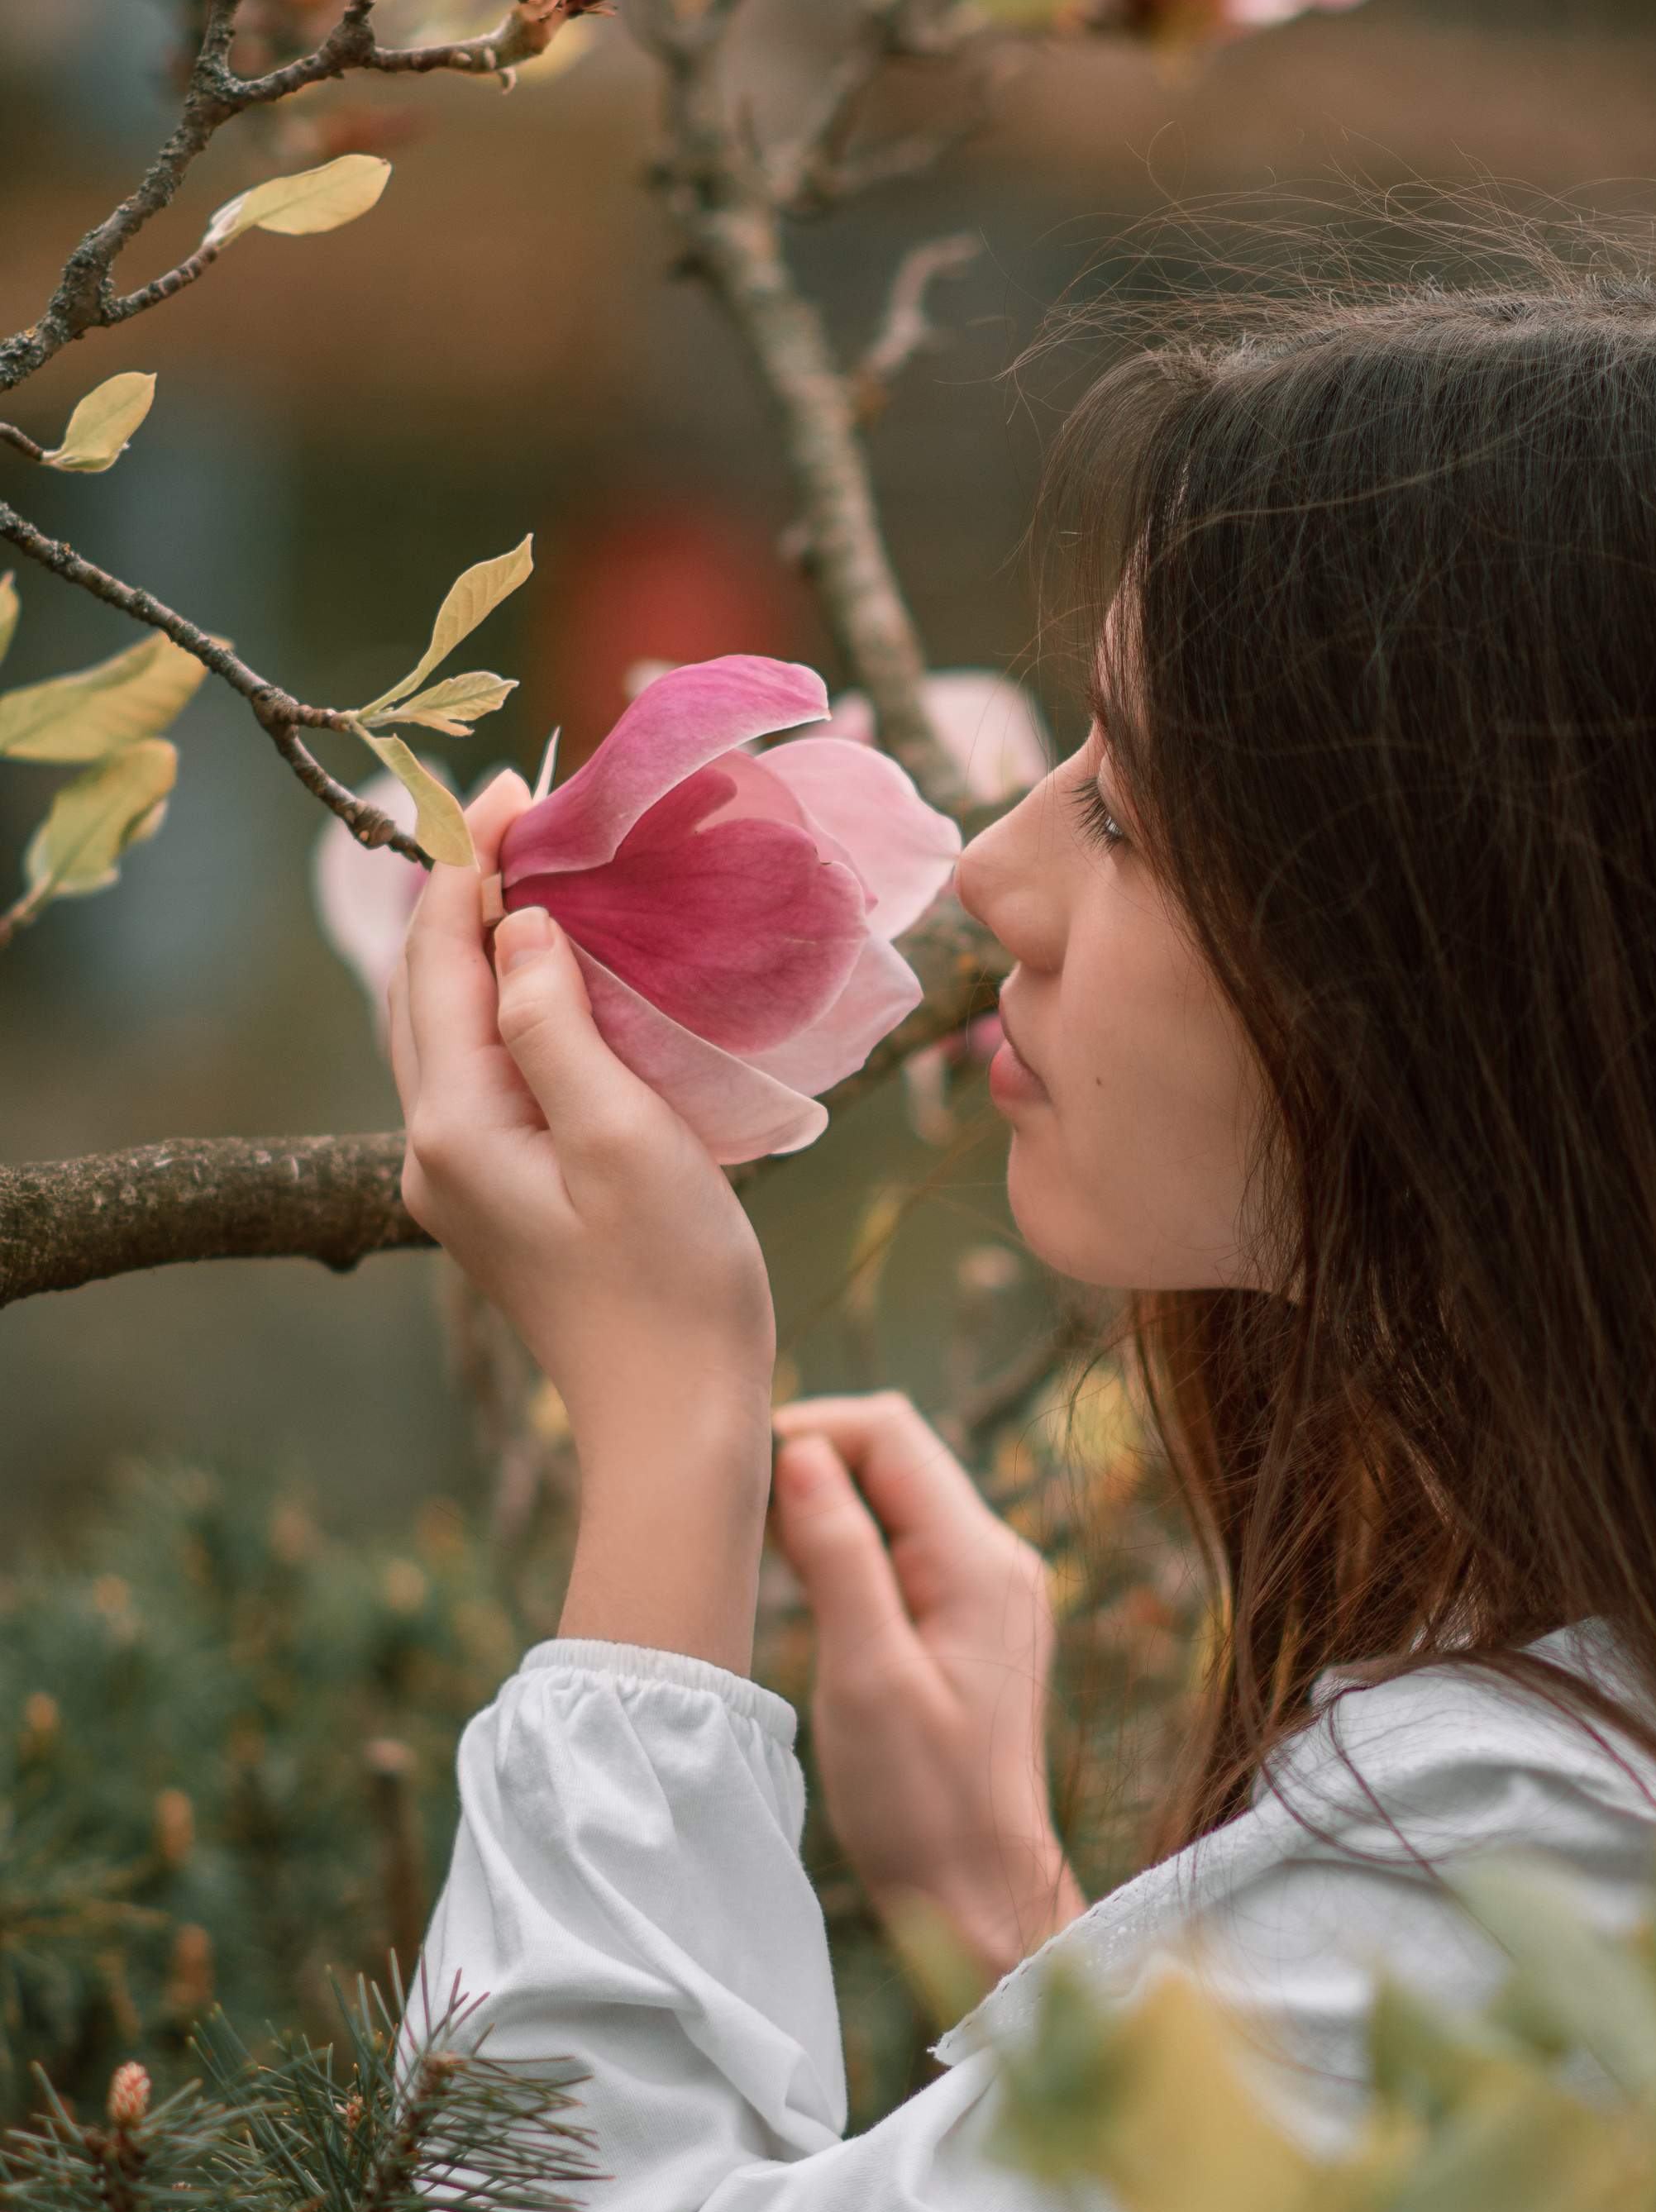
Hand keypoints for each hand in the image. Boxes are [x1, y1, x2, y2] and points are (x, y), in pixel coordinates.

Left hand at [393, 775, 775, 1670]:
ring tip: (535, 875)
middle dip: (463, 891)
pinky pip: (481, 1073)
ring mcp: (459, 1180)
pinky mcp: (498, 1201)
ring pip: (445, 1029)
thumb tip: (516, 929)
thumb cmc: (672, 1287)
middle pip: (423, 987)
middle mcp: (433, 1148)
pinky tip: (554, 983)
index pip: (443, 958)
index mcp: (455, 1125)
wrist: (676, 1424)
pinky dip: (506, 1006)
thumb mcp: (627, 1139)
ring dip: (481, 946)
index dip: (473, 862)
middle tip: (526, 811)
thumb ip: (559, 1027)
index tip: (519, 787)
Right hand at [771, 1394, 1084, 1982]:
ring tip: (764, 1558)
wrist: (977, 1888)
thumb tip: (801, 1454)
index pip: (891, 1433)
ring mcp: (991, 1588)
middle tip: (740, 1524)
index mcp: (981, 1560)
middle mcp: (998, 1558)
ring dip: (828, 1509)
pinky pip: (905, 1548)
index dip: (811, 1433)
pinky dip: (850, 1549)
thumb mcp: (866, 1675)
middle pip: (896, 1456)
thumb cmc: (921, 1800)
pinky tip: (807, 1591)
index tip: (740, 1485)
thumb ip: (839, 1557)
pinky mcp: (973, 1620)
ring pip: (896, 1500)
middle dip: (815, 1466)